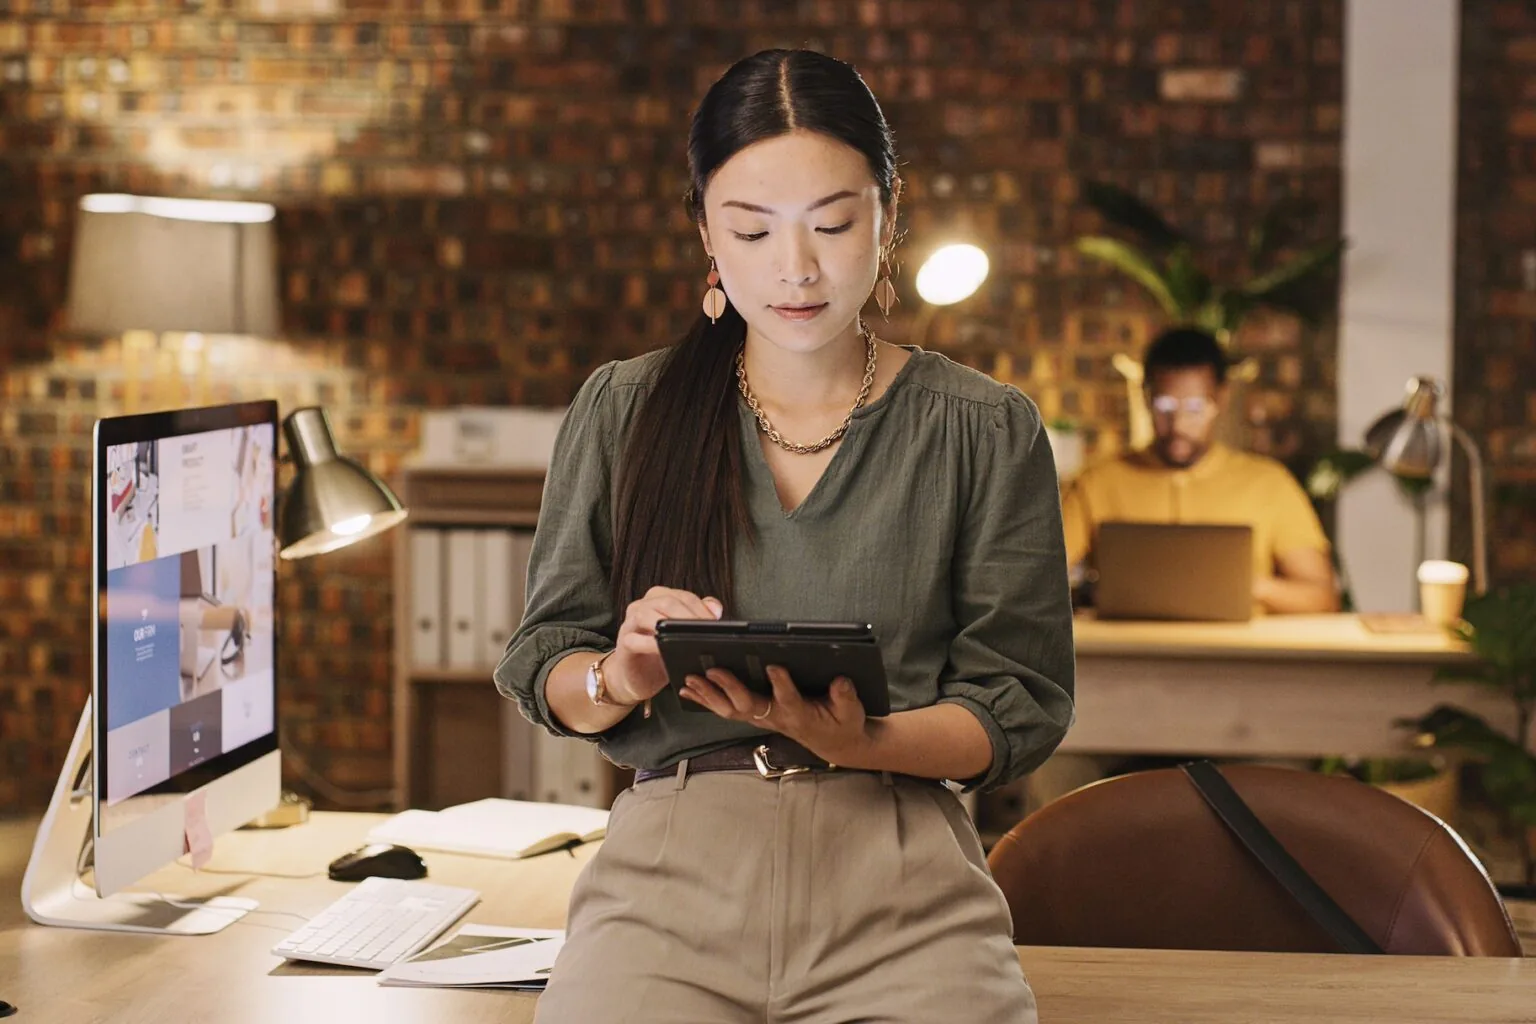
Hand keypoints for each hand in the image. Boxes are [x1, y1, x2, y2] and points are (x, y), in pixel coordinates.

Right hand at [606, 586, 722, 704]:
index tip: (715, 623)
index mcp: (660, 598)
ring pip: (647, 614)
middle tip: (703, 632)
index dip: (701, 608)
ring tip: (685, 639)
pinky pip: (634, 639)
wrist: (636, 678)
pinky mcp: (624, 642)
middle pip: (668, 601)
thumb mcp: (682, 636)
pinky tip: (663, 650)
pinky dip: (650, 643)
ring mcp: (630, 622)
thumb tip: (715, 609)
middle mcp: (643, 605)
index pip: (684, 596)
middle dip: (688, 616)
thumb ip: (698, 618)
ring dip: (669, 626)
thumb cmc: (660, 654)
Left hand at [680, 665, 871, 766]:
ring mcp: (763, 718)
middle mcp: (777, 718)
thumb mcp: (852, 711)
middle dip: (729, 687)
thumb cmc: (842, 723)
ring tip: (689, 679)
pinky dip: (706, 699)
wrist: (834, 742)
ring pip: (731, 709)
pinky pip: (726, 709)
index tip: (775, 667)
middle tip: (712, 670)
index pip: (789, 700)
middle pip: (748, 705)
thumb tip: (840, 680)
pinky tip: (688, 689)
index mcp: (801, 715)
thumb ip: (846, 696)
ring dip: (709, 695)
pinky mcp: (756, 715)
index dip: (782, 685)